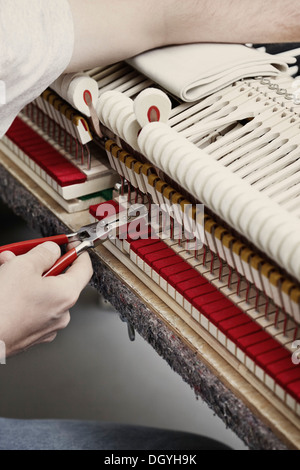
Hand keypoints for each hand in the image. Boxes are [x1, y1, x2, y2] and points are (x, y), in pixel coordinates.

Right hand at [0, 242, 92, 356]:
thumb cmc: (2, 308)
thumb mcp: (24, 265)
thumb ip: (43, 253)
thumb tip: (51, 250)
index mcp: (66, 295)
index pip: (84, 269)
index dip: (79, 253)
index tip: (72, 245)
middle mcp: (61, 313)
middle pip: (58, 280)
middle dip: (39, 264)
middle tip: (23, 255)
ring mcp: (46, 326)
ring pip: (41, 293)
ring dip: (26, 278)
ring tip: (6, 269)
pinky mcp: (31, 334)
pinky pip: (32, 307)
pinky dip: (21, 295)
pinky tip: (5, 288)